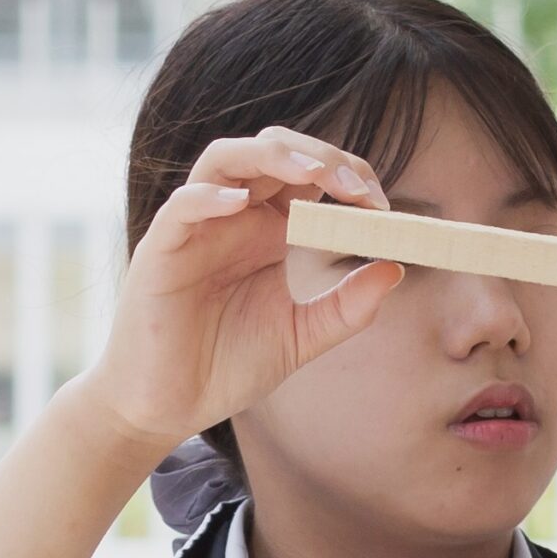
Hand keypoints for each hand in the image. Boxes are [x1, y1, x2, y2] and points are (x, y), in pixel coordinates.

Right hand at [74, 130, 405, 466]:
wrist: (169, 405)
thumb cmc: (230, 364)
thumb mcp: (302, 336)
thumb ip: (348, 306)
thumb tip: (397, 267)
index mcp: (270, 229)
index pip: (310, 175)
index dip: (349, 178)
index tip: (383, 209)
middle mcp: (234, 218)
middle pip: (274, 152)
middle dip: (321, 158)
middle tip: (360, 190)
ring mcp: (196, 229)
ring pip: (225, 160)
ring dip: (272, 156)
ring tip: (314, 174)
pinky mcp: (160, 251)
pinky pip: (180, 208)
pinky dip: (209, 198)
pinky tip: (240, 204)